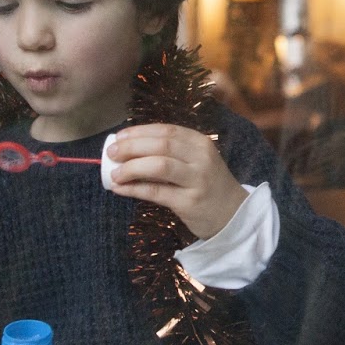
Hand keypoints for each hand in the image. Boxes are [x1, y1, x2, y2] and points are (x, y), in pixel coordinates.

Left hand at [104, 124, 247, 239]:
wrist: (232, 214)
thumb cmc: (207, 184)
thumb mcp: (195, 161)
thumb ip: (170, 153)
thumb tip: (127, 148)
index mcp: (200, 142)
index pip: (166, 130)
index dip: (139, 132)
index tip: (119, 137)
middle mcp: (201, 158)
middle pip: (161, 145)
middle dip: (131, 147)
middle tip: (111, 153)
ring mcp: (197, 180)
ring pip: (159, 166)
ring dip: (131, 168)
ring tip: (114, 174)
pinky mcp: (189, 202)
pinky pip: (156, 192)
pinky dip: (134, 189)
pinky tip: (120, 189)